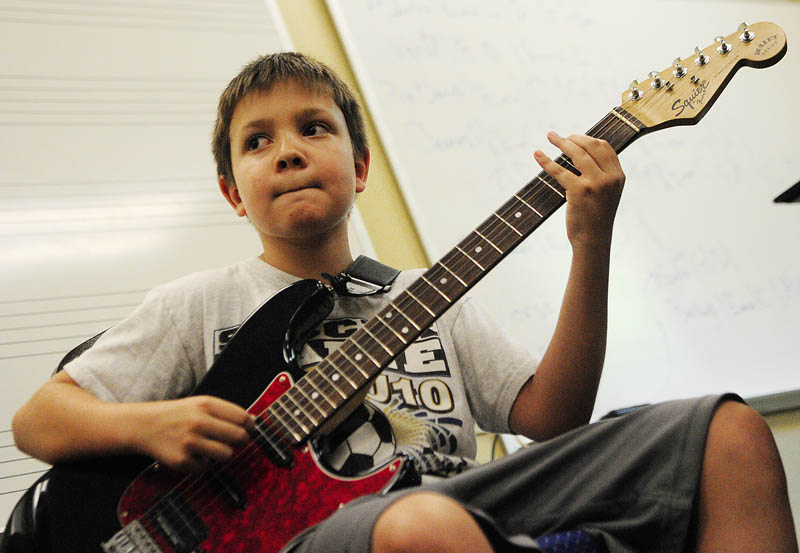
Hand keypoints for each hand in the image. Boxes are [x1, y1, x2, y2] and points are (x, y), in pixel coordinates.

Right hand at [135, 395, 255, 472]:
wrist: (145, 425)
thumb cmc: (179, 415)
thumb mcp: (201, 404)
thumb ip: (226, 411)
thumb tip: (253, 421)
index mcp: (206, 405)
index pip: (242, 418)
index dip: (250, 426)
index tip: (249, 430)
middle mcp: (198, 422)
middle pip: (239, 437)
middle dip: (241, 441)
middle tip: (235, 441)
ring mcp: (190, 442)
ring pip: (227, 455)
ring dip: (223, 454)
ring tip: (212, 447)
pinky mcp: (182, 460)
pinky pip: (207, 467)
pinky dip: (203, 463)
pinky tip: (192, 454)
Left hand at [533, 132, 624, 249]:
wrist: (593, 240)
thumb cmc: (595, 217)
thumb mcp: (606, 193)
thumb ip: (601, 174)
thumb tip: (581, 153)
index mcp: (618, 176)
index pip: (604, 147)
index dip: (587, 138)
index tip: (574, 137)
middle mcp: (610, 178)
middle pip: (590, 146)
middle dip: (573, 137)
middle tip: (557, 137)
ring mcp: (595, 184)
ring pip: (576, 154)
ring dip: (561, 142)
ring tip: (550, 137)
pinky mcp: (579, 191)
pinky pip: (560, 171)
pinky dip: (546, 161)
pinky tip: (537, 154)